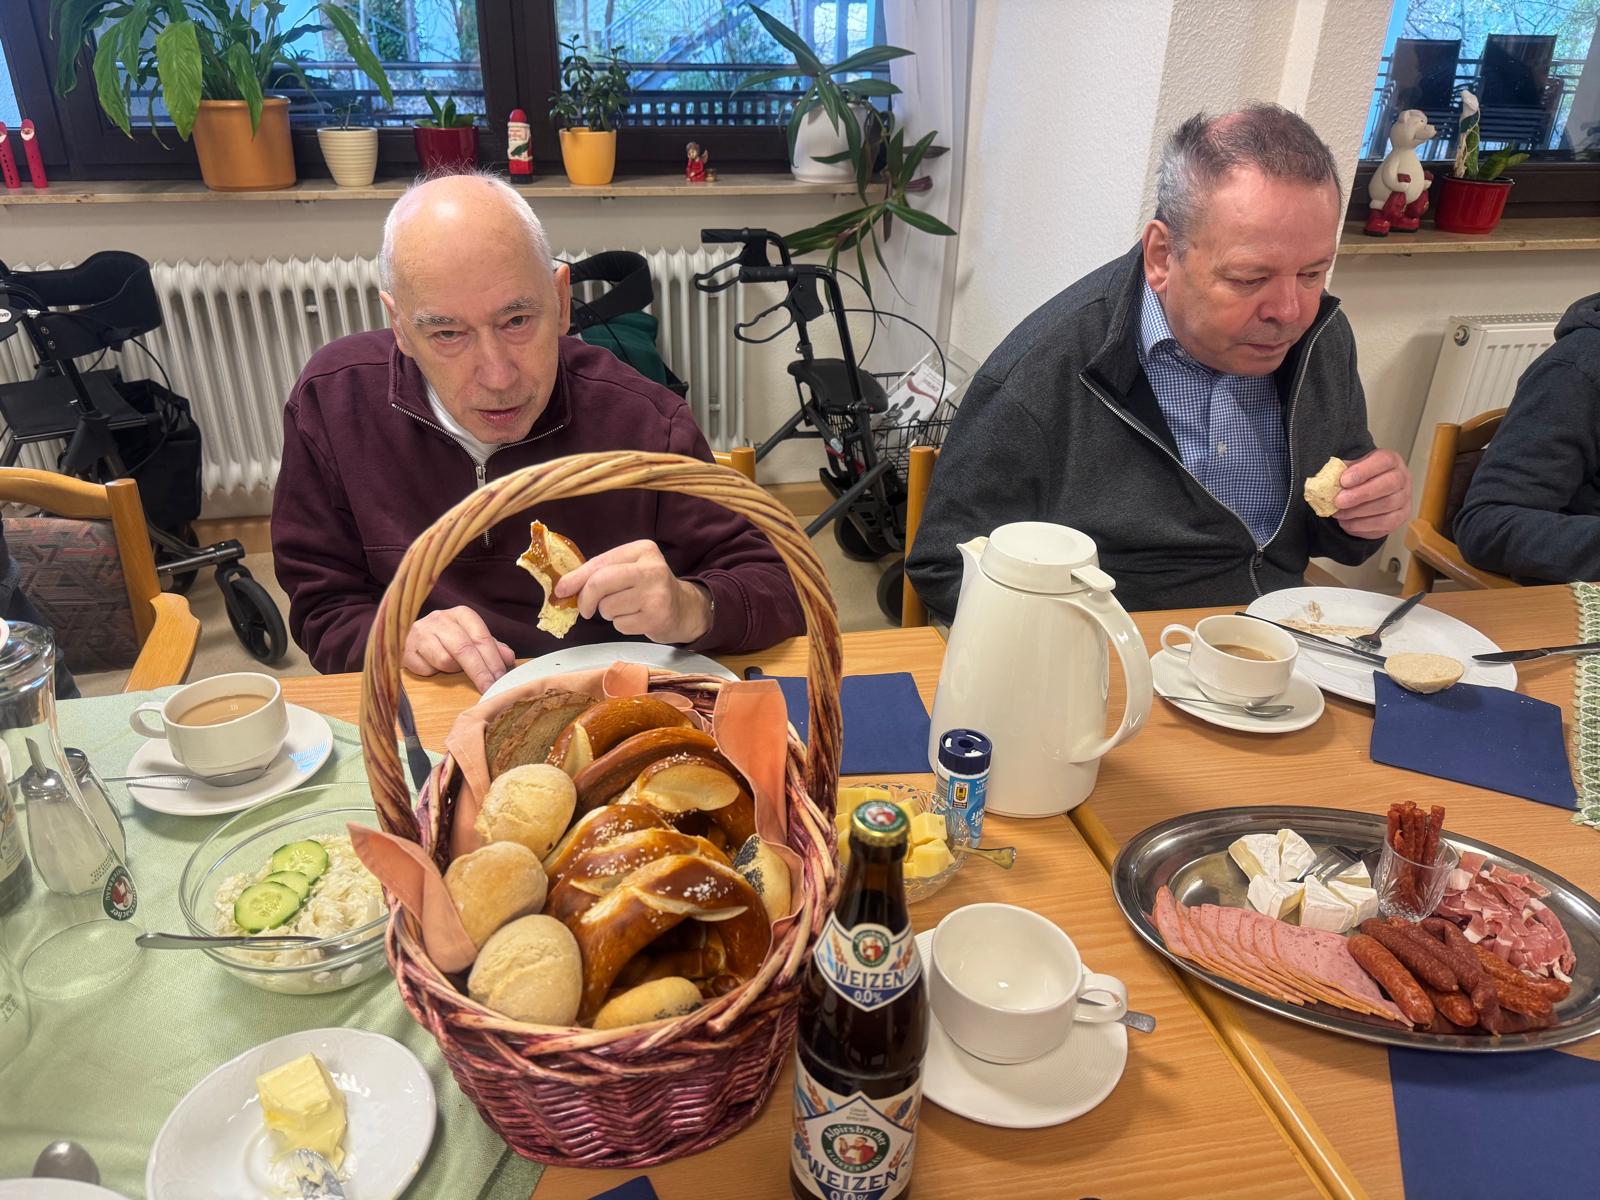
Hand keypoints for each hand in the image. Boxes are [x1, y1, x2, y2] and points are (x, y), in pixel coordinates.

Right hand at [402, 606, 514, 691]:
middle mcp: (439, 619)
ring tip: (453, 668)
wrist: (407, 634)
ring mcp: (420, 633)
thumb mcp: (472, 638)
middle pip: (464, 649)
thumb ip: (491, 647)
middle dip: (480, 672)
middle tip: (489, 688)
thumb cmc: (447, 638)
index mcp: (460, 614)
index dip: (493, 660)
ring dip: (453, 671)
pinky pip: (426, 669)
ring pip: (445, 660)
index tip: (500, 678)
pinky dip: (433, 673)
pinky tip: (433, 667)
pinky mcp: (405, 650)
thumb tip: (509, 658)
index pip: (480, 637)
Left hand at [553, 539, 712, 644]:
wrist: (684, 608)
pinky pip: (620, 625)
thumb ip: (599, 573)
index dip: (576, 578)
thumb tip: (562, 588)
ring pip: (608, 607)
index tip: (561, 590)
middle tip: (586, 609)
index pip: (600, 563)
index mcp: (643, 550)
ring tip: (625, 609)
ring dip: (609, 613)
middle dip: (586, 598)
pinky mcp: (657, 617)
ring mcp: (656, 594)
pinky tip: (636, 618)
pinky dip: (622, 625)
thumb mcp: (628, 570)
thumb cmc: (647, 587)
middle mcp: (652, 569)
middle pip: (600, 583)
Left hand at [1334, 449, 1411, 539]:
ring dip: (1358, 511)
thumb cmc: (1360, 478)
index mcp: (1390, 460)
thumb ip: (1341, 472)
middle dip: (1361, 494)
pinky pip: (1385, 523)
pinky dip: (1362, 525)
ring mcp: (1404, 498)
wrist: (1371, 494)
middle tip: (1339, 501)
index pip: (1384, 460)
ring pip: (1387, 505)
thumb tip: (1325, 481)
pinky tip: (1347, 523)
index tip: (1343, 480)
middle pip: (1389, 484)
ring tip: (1339, 513)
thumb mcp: (1350, 469)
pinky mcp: (1401, 516)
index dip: (1363, 471)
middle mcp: (1402, 477)